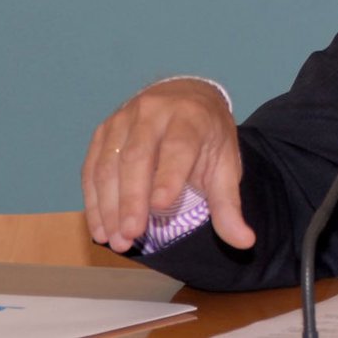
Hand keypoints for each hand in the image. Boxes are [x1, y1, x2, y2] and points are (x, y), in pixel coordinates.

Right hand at [81, 78, 254, 253]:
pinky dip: (93, 199)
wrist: (187, 96)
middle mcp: (155, 111)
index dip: (168, 175)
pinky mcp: (104, 130)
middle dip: (132, 199)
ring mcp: (125, 118)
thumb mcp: (225, 164)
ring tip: (115, 239)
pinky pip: (92, 166)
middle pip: (137, 155)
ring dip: (108, 205)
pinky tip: (100, 227)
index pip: (178, 146)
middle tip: (130, 235)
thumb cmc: (207, 136)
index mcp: (191, 117)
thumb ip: (229, 204)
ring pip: (110, 163)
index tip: (161, 206)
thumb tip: (245, 241)